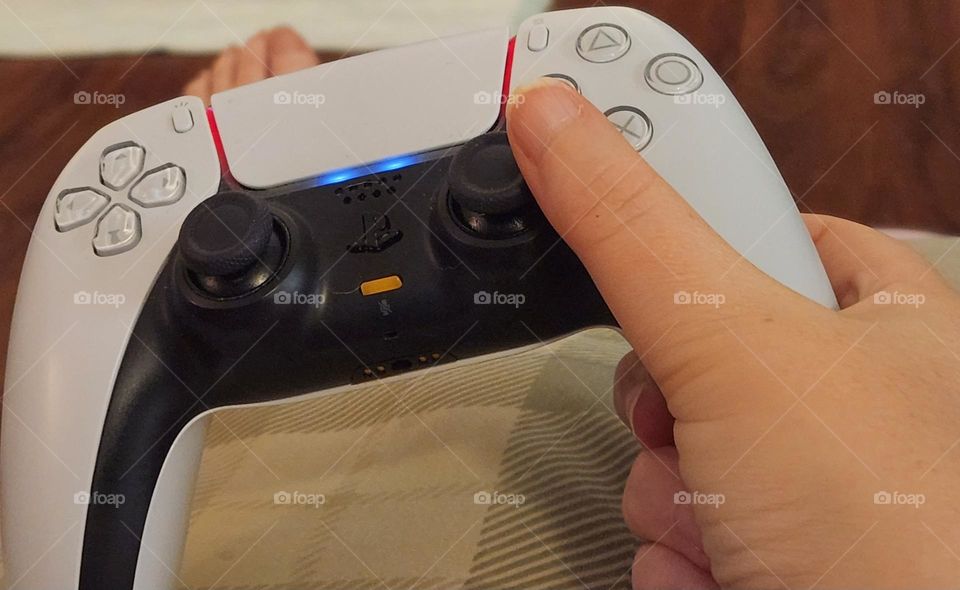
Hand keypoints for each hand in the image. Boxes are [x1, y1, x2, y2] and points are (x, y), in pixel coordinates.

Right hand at [506, 78, 959, 588]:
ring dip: (678, 494)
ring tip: (737, 523)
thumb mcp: (739, 343)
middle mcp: (850, 407)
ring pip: (674, 457)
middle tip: (704, 420)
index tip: (651, 256)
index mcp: (884, 322)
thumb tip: (555, 121)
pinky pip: (678, 532)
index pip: (771, 236)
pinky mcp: (767, 561)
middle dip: (675, 408)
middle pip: (694, 362)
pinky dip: (685, 556)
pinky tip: (729, 572)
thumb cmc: (896, 528)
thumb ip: (635, 230)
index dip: (699, 248)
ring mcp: (805, 493)